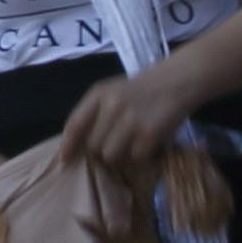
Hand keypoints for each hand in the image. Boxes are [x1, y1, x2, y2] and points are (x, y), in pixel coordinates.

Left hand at [63, 64, 197, 182]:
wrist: (177, 81)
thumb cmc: (140, 91)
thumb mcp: (113, 93)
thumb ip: (94, 115)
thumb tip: (75, 148)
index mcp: (98, 94)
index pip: (74, 124)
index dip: (67, 146)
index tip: (64, 161)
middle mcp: (111, 105)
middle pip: (93, 146)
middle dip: (103, 149)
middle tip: (119, 141)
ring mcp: (131, 119)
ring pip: (111, 155)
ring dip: (122, 154)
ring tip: (133, 141)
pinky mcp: (149, 132)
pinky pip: (135, 157)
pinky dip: (142, 154)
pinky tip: (149, 141)